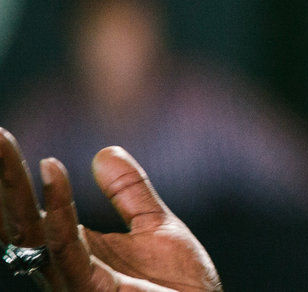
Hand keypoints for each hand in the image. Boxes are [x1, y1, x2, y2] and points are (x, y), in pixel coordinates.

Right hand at [0, 127, 220, 291]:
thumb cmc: (179, 287)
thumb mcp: (156, 228)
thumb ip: (129, 192)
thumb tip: (104, 152)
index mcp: (73, 250)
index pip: (30, 211)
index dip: (10, 179)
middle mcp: (63, 266)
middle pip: (20, 217)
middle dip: (3, 177)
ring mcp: (73, 279)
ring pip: (32, 228)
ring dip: (14, 184)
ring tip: (2, 142)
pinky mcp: (92, 290)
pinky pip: (67, 247)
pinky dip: (58, 209)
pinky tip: (51, 171)